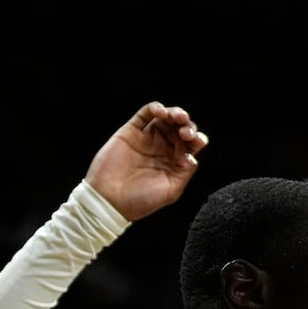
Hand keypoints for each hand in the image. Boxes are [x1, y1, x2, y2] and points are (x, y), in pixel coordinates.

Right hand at [83, 101, 208, 221]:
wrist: (110, 200)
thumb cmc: (140, 200)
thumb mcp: (171, 190)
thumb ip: (184, 172)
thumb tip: (191, 155)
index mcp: (173, 161)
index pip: (190, 144)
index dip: (197, 139)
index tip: (197, 141)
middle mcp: (161, 148)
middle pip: (179, 128)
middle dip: (187, 125)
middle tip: (186, 132)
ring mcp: (146, 139)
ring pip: (164, 118)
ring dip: (175, 113)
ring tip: (178, 117)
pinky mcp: (130, 132)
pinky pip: (144, 114)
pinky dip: (154, 108)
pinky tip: (161, 112)